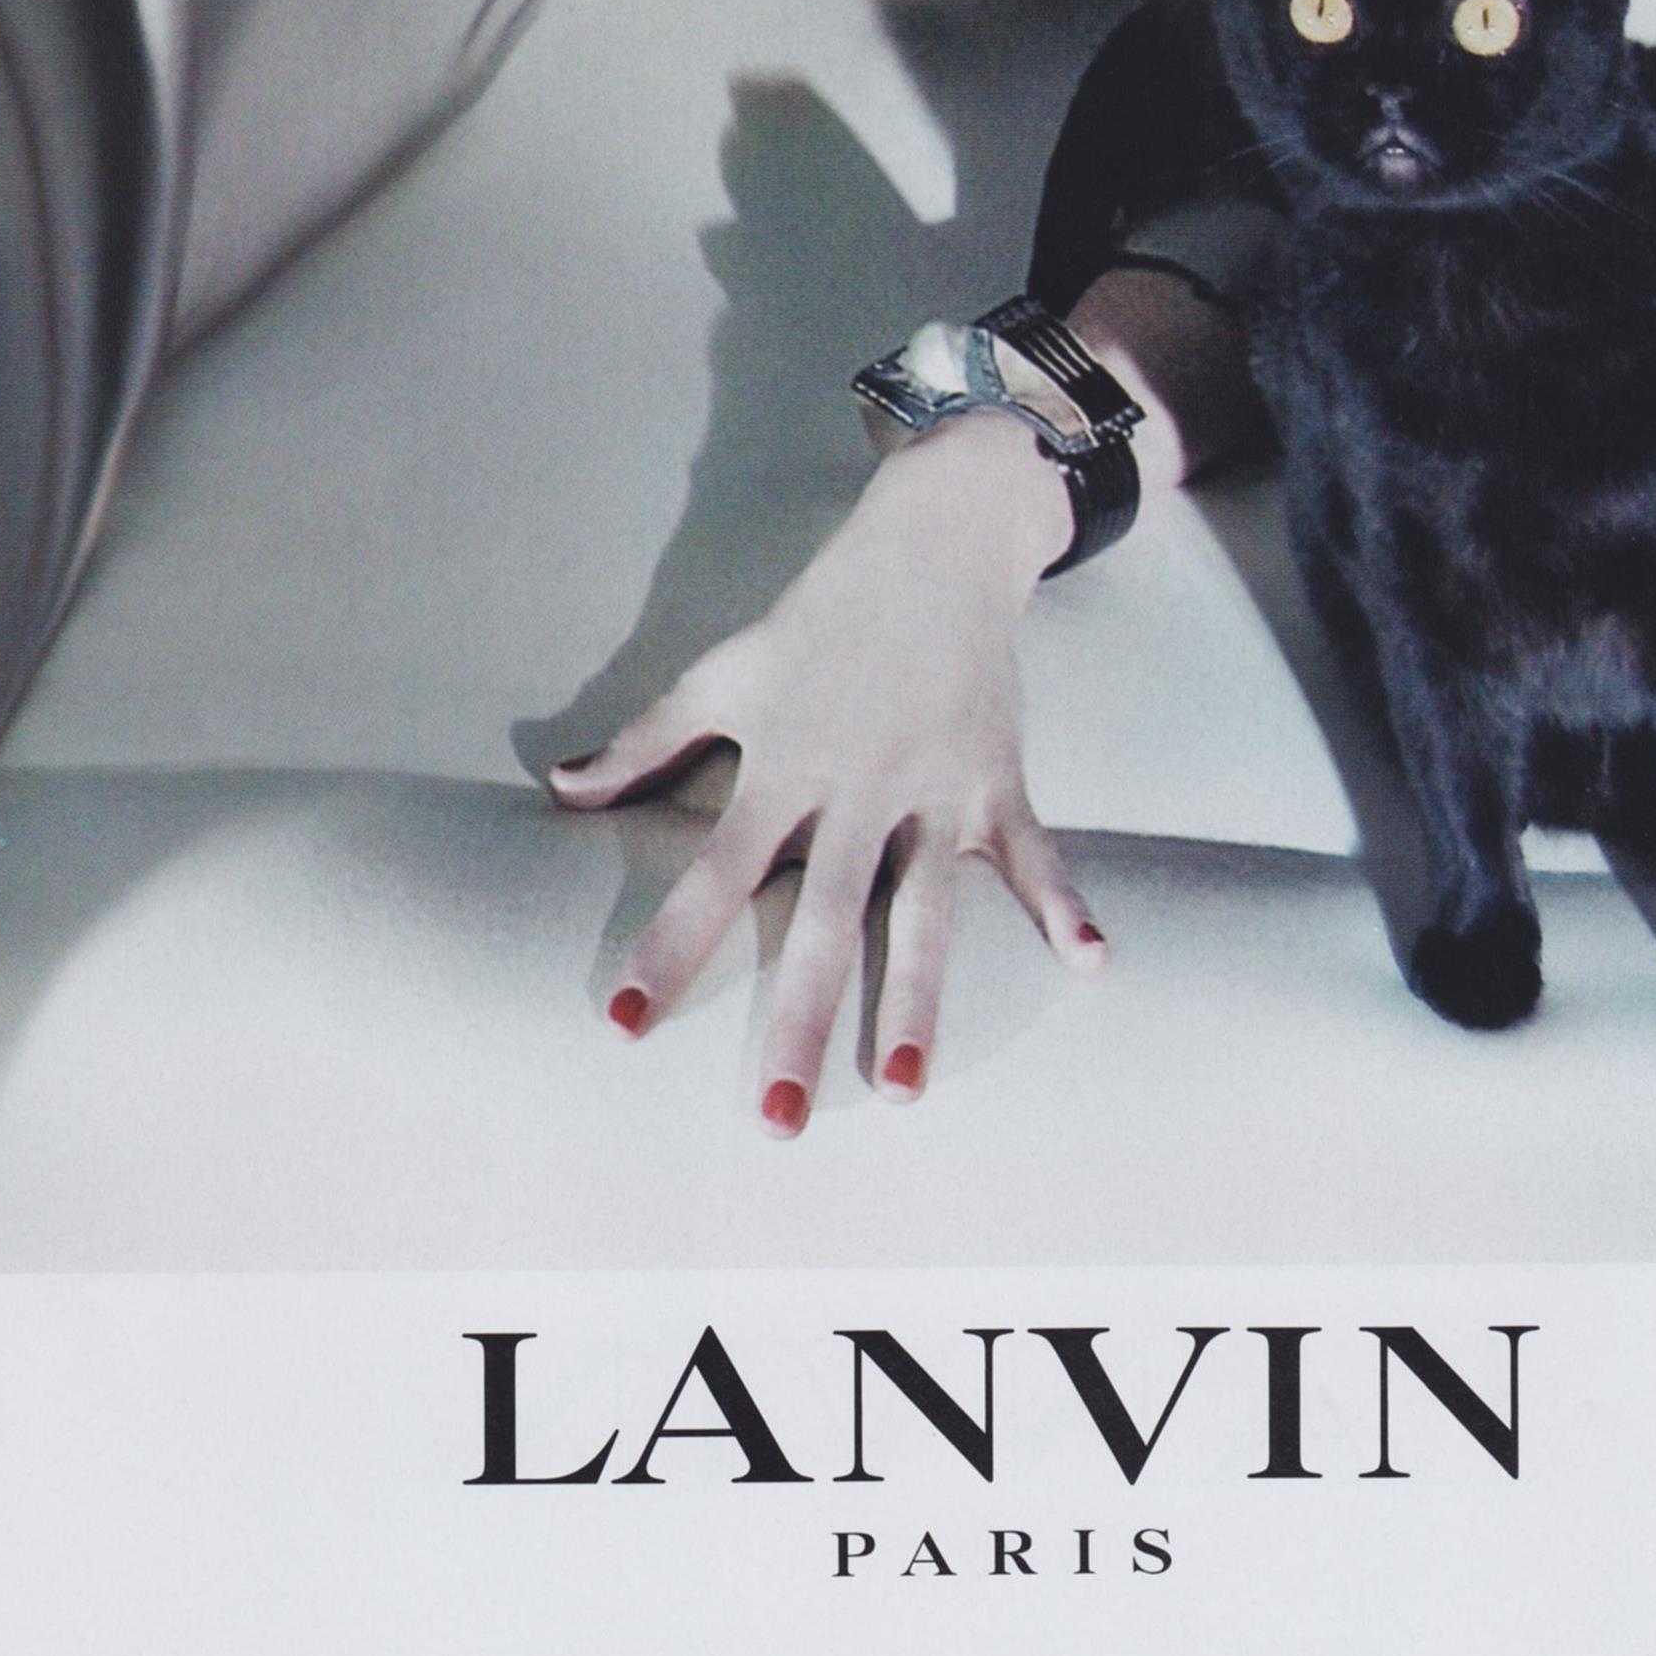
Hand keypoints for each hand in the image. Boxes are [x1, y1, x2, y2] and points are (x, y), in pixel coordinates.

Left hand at [544, 415, 1102, 1133]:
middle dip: (800, 1019)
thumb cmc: (821, 617)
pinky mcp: (996, 776)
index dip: (669, 947)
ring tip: (903, 1089)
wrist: (934, 538)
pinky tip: (1092, 962)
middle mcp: (857, 786)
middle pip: (822, 918)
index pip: (714, 872)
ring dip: (916, 999)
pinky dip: (1064, 903)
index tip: (625, 1024)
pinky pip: (1032, 851)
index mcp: (784, 764)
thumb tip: (562, 789)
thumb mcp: (726, 672)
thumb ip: (648, 742)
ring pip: (923, 908)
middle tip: (777, 1118)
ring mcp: (933, 786)